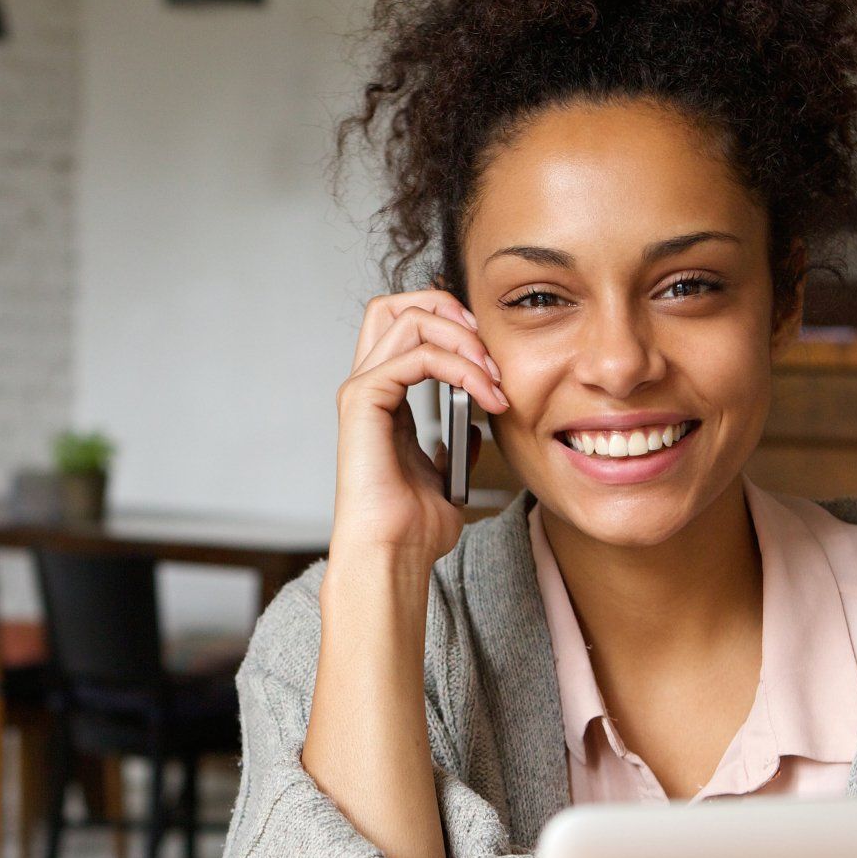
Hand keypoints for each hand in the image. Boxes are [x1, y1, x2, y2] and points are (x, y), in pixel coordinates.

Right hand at [330, 290, 506, 567]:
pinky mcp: (363, 400)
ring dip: (464, 339)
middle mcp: (368, 387)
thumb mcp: (447, 478)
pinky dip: (460, 366)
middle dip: (449, 308)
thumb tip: (476, 430)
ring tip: (494, 376)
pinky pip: (417, 355)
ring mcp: (362, 390)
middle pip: (396, 304)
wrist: (394, 553)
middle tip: (489, 347)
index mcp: (384, 400)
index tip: (492, 352)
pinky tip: (485, 392)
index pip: (406, 326)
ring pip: (409, 318)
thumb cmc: (413, 527)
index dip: (449, 321)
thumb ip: (456, 448)